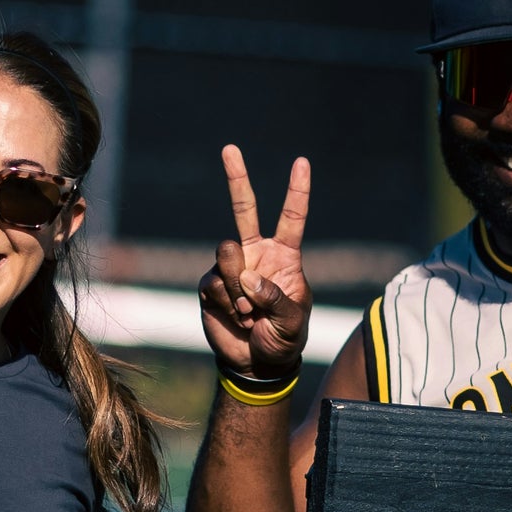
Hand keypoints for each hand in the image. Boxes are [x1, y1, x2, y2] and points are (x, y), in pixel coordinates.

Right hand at [201, 147, 314, 383]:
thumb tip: (248, 277)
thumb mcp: (293, 321)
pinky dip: (229, 305)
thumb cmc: (284, 339)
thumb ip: (276, 297)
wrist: (255, 363)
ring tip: (251, 313)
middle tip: (230, 148)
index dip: (297, 191)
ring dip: (240, 288)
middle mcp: (256, 253)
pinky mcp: (210, 285)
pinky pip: (215, 285)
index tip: (301, 162)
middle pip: (244, 209)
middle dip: (237, 177)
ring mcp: (230, 267)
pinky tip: (238, 318)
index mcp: (284, 256)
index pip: (292, 218)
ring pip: (228, 255)